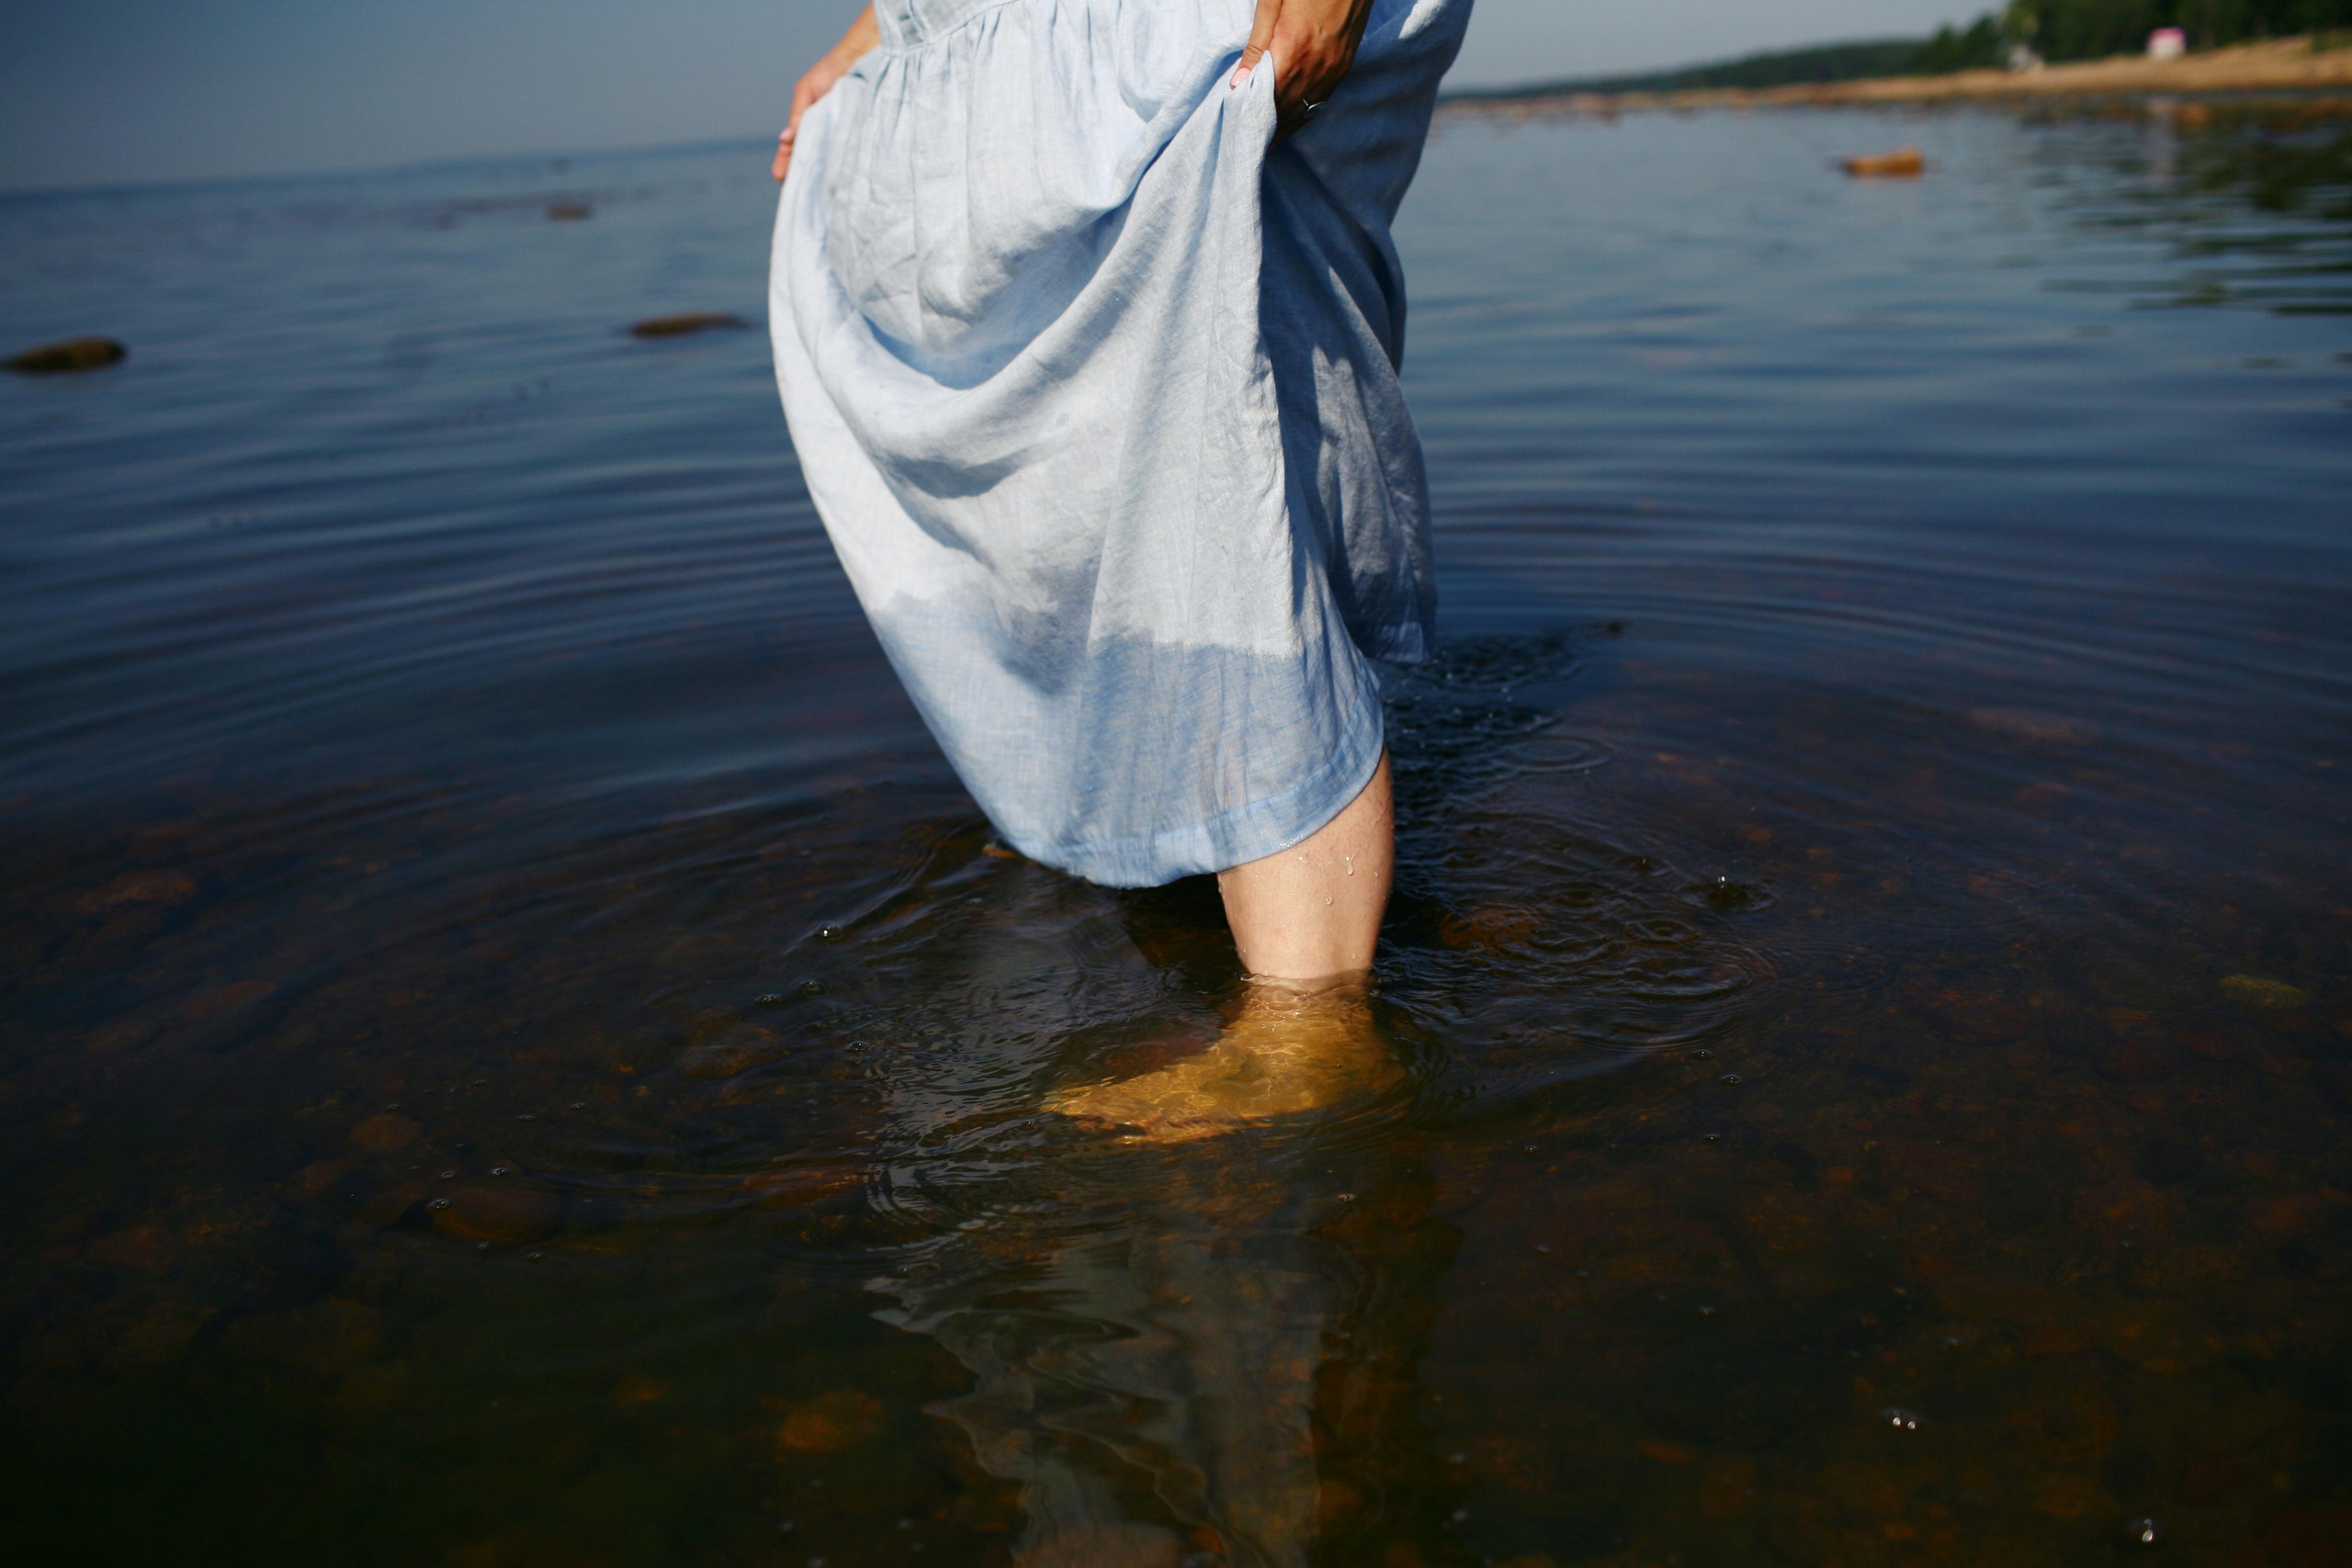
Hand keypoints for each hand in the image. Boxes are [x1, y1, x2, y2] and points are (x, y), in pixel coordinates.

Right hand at [773, 6, 880, 181]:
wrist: (862, 57)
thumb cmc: (831, 71)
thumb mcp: (808, 91)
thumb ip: (799, 115)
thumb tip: (785, 139)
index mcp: (809, 124)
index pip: (794, 149)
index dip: (787, 163)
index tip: (780, 178)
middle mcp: (825, 133)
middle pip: (812, 161)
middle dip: (804, 177)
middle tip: (800, 194)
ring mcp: (843, 136)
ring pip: (832, 161)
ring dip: (825, 176)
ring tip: (820, 194)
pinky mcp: (860, 135)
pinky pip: (852, 153)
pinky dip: (847, 165)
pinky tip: (844, 179)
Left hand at [1234, 0, 1376, 137]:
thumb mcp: (1272, 0)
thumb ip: (1257, 43)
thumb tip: (1240, 83)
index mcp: (1293, 48)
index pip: (1268, 97)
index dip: (1253, 116)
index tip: (1240, 128)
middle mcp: (1317, 65)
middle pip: (1287, 109)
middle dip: (1269, 127)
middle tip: (1251, 140)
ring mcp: (1335, 67)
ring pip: (1307, 109)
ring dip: (1287, 125)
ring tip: (1270, 139)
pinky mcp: (1346, 63)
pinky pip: (1323, 98)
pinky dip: (1306, 112)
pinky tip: (1295, 117)